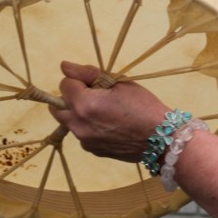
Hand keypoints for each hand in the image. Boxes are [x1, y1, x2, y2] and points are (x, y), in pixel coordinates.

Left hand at [51, 61, 169, 161]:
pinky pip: (81, 134)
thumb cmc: (142, 105)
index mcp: (84, 104)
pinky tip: (109, 124)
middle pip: (58, 106)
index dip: (79, 79)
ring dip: (78, 112)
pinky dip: (88, 126)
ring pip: (69, 121)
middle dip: (71, 97)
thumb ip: (88, 73)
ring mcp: (84, 140)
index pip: (64, 84)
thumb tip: (64, 66)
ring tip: (103, 110)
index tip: (96, 82)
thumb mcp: (118, 83)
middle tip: (94, 94)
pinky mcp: (92, 150)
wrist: (160, 138)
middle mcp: (78, 124)